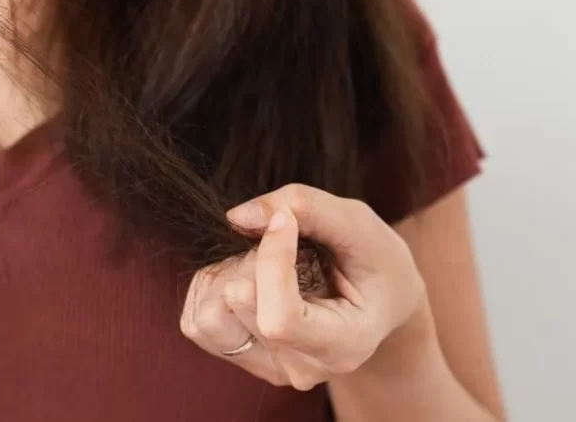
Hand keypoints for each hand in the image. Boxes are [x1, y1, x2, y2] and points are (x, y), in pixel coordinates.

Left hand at [180, 184, 427, 389]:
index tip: (286, 220)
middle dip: (254, 257)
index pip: (278, 317)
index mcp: (342, 345)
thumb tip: (237, 216)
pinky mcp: (239, 357)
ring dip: (228, 273)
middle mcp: (300, 367)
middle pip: (237, 302)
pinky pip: (195, 320)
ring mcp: (267, 367)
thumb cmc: (374, 262)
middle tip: (289, 246)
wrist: (379, 301)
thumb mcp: (359, 225)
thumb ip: (307, 207)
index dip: (271, 258)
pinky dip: (213, 287)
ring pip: (207, 316)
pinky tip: (250, 278)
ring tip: (268, 265)